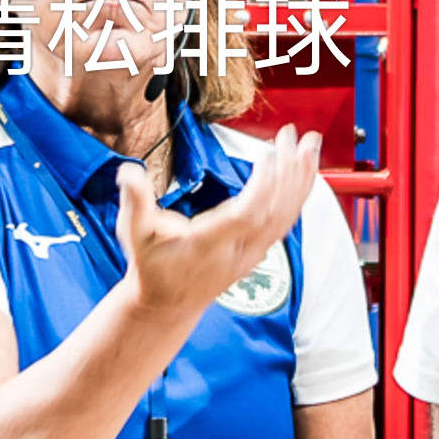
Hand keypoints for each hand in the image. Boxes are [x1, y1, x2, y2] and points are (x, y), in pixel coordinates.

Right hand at [115, 128, 318, 324]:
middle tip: (293, 135)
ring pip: (286, 215)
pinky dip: (298, 193)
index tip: (268, 153)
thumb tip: (128, 172)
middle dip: (288, 171)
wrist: (168, 304)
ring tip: (310, 144)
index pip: (245, 215)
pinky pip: (286, 220)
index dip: (262, 186)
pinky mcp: (258, 250)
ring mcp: (252, 252)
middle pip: (274, 211)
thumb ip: (135, 201)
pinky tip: (304, 170)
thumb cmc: (152, 266)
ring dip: (301, 178)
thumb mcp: (134, 233)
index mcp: (209, 243)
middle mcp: (237, 250)